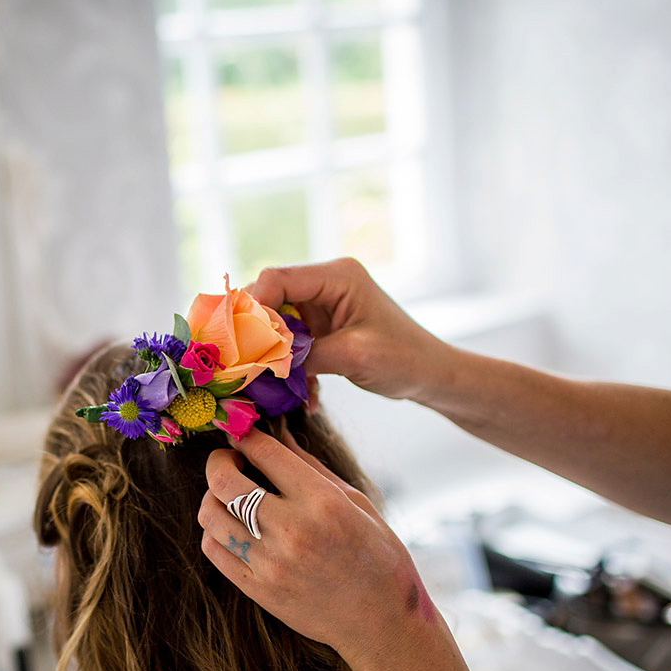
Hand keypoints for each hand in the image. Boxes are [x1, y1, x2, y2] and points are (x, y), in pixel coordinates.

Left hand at [198, 428, 432, 667]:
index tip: (243, 434)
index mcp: (322, 503)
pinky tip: (231, 526)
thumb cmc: (378, 557)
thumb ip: (312, 468)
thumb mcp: (357, 503)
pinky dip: (214, 531)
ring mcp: (270, 564)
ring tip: (228, 495)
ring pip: (210, 515)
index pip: (264, 453)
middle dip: (218, 460)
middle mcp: (292, 531)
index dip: (246, 435)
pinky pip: (213, 549)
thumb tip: (279, 435)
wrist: (381, 623)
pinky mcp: (258, 590)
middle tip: (228, 459)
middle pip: (224, 481)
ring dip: (212, 496)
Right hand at [250, 257, 454, 402]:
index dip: (252, 305)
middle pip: (270, 297)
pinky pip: (291, 340)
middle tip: (247, 364)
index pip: (277, 278)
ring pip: (276, 322)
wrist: (430, 375)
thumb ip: (303, 354)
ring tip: (274, 384)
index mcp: (337, 276)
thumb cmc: (403, 359)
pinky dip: (290, 366)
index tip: (240, 341)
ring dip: (274, 354)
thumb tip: (260, 361)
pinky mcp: (322, 326)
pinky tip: (304, 393)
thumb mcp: (352, 356)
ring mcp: (323, 304)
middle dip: (257, 332)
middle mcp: (326, 283)